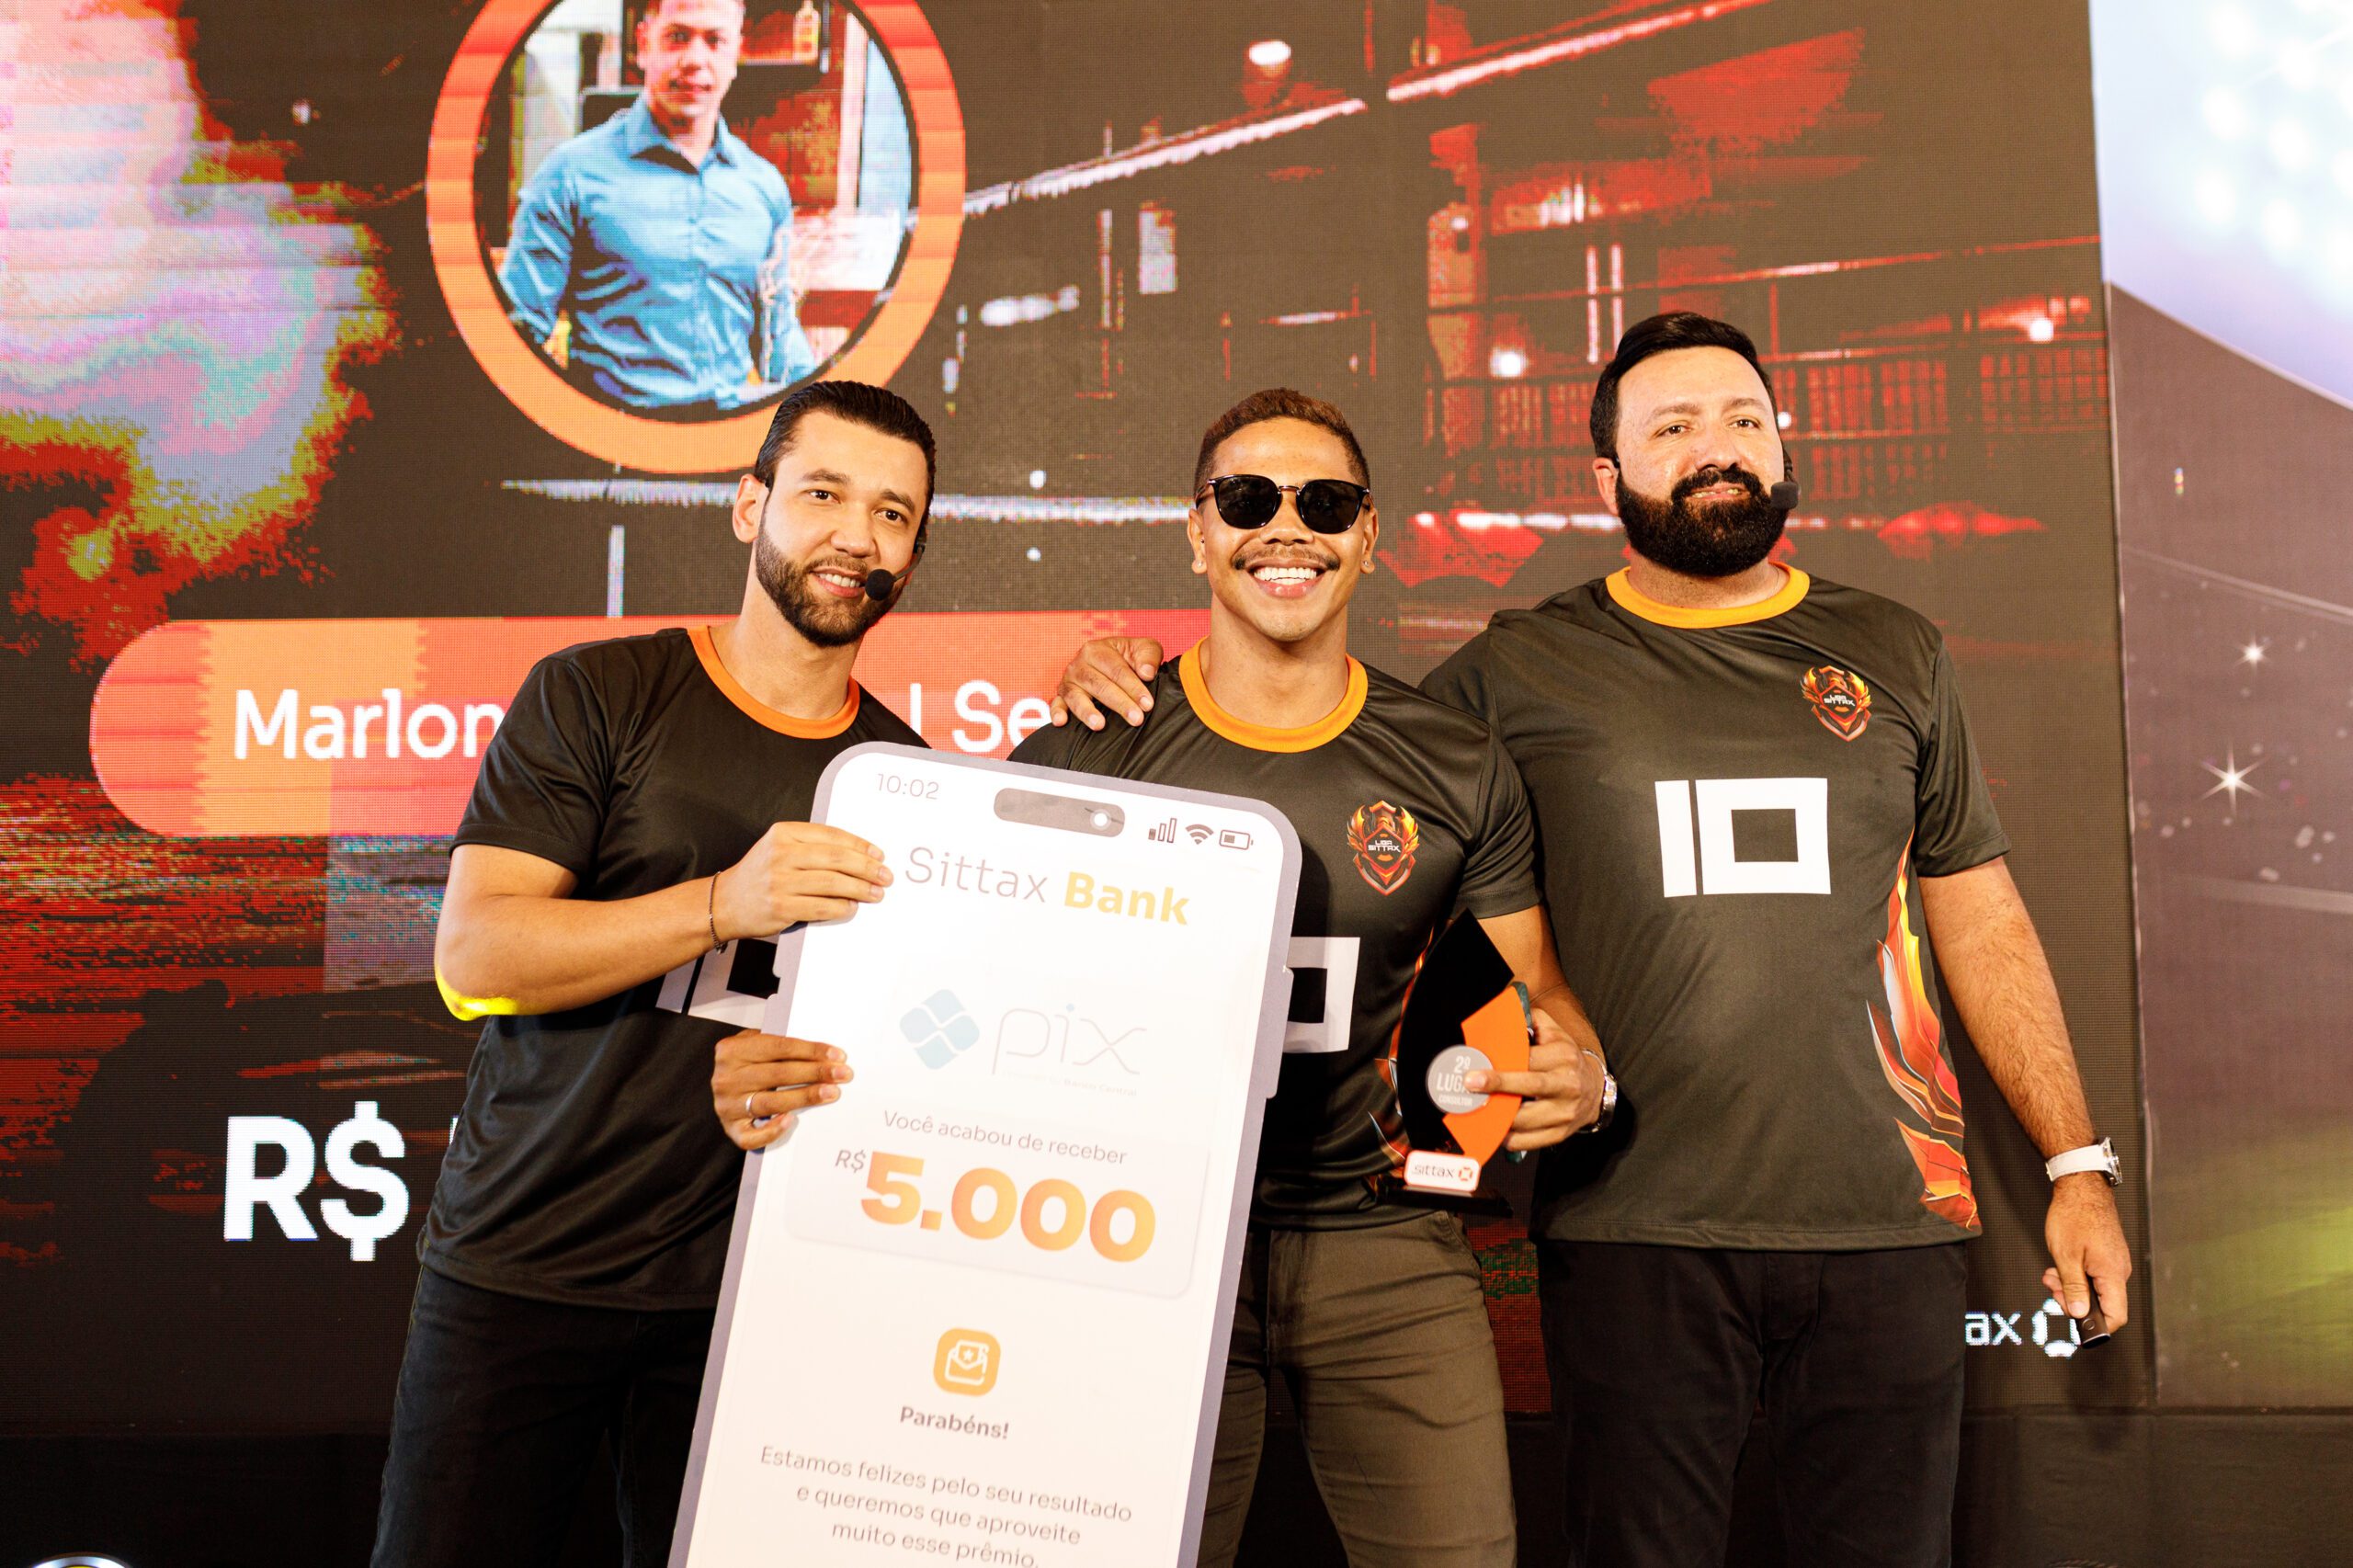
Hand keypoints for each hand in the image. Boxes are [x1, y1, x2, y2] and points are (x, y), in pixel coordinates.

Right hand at [712, 822, 890, 941]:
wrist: (725, 902)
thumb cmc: (760, 875)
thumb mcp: (779, 848)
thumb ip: (811, 846)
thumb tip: (858, 855)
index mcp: (783, 833)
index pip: (831, 835)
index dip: (860, 845)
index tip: (878, 855)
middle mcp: (781, 854)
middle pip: (836, 858)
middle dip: (866, 868)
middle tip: (884, 876)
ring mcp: (779, 881)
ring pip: (832, 883)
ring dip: (860, 889)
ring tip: (876, 893)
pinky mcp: (780, 906)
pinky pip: (821, 907)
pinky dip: (841, 907)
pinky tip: (852, 906)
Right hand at [712, 1030, 852, 1150]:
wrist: (721, 1084)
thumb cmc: (747, 1062)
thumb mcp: (756, 1043)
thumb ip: (779, 1046)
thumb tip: (822, 1053)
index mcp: (732, 1050)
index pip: (779, 1047)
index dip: (811, 1051)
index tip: (836, 1055)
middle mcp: (726, 1078)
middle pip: (778, 1074)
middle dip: (815, 1073)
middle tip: (842, 1074)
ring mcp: (727, 1105)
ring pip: (771, 1102)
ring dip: (805, 1097)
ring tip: (830, 1093)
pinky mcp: (731, 1128)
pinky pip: (752, 1136)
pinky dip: (772, 1130)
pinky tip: (792, 1121)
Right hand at [1048, 637, 1166, 729]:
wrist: (1112, 661)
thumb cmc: (1129, 656)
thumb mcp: (1144, 648)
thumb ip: (1148, 656)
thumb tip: (1147, 673)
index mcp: (1098, 649)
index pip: (1117, 670)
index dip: (1133, 687)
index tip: (1147, 704)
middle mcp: (1079, 664)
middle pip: (1099, 685)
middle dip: (1119, 703)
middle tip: (1136, 718)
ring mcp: (1068, 680)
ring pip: (1076, 696)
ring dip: (1087, 711)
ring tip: (1099, 725)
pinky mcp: (1061, 695)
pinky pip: (1056, 703)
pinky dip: (1056, 712)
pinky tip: (1061, 722)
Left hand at [1467, 1012, 1594, 1151]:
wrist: (1595, 1090)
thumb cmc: (1566, 1058)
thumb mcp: (1554, 1033)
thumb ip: (1531, 1020)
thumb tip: (1505, 1014)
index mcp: (1564, 1057)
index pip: (1531, 1060)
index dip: (1504, 1065)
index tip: (1478, 1068)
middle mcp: (1567, 1085)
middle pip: (1531, 1087)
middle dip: (1499, 1086)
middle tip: (1471, 1085)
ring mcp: (1564, 1112)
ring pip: (1527, 1119)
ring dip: (1499, 1117)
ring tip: (1477, 1109)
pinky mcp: (1560, 1134)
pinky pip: (1530, 1141)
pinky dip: (1509, 1139)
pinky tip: (1494, 1129)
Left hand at [2042, 1173, 2130, 1329]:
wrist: (2082, 1187)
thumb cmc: (2074, 1215)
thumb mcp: (2066, 1255)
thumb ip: (2073, 1287)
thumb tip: (2079, 1313)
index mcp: (2113, 1273)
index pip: (2115, 1315)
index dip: (2097, 1326)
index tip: (2076, 1324)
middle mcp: (2119, 1270)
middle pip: (2102, 1304)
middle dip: (2074, 1301)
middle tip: (2053, 1288)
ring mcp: (2114, 1262)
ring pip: (2095, 1289)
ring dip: (2071, 1287)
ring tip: (2052, 1274)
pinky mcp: (2108, 1256)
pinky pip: (2095, 1276)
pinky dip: (2077, 1275)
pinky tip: (2061, 1266)